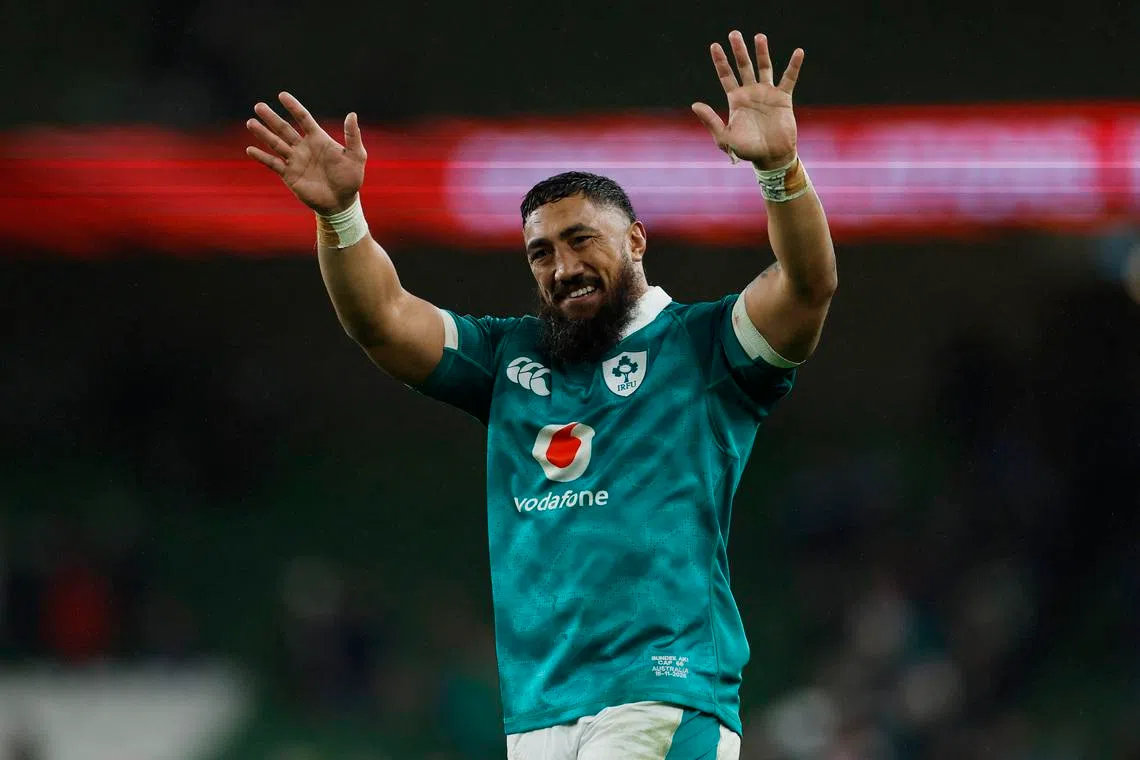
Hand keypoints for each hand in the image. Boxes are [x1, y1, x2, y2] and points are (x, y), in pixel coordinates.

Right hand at [245, 92, 366, 214]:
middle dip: (271, 118)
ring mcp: (295, 160)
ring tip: (250, 122)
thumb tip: (352, 114)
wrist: (342, 202)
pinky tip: (250, 149)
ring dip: (263, 133)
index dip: (293, 107)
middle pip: (284, 129)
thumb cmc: (351, 178)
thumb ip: (352, 136)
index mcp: (318, 139)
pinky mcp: (289, 175)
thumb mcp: (356, 156)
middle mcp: (304, 147)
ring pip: (276, 143)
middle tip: (259, 106)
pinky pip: (273, 164)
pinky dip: (262, 157)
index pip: (303, 118)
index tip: (282, 95)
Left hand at [691, 31, 802, 169]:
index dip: (720, 61)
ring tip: (759, 36)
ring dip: (762, 52)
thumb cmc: (746, 151)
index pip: (726, 75)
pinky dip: (794, 65)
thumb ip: (711, 121)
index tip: (714, 45)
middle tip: (734, 33)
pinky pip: (789, 78)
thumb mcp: (725, 138)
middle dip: (739, 50)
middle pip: (743, 66)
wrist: (771, 157)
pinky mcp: (783, 98)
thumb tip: (695, 104)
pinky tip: (798, 52)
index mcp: (735, 100)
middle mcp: (750, 93)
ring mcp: (767, 94)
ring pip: (764, 67)